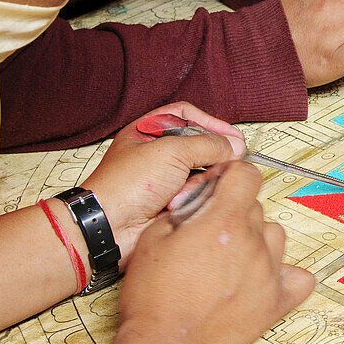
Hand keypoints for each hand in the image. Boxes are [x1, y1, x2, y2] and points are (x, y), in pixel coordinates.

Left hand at [80, 103, 245, 264]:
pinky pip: (197, 194)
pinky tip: (184, 203)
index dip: (211, 123)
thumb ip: (208, 144)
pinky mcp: (172, 202)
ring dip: (200, 180)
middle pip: (199, 146)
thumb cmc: (126, 185)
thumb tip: (233, 146)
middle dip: (211, 156)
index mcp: (148, 132)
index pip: (188, 116)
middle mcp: (157, 154)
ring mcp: (165, 179)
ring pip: (202, 172)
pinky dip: (195, 197)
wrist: (110, 227)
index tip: (232, 136)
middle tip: (228, 162)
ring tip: (193, 188)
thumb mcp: (171, 151)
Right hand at [101, 162, 314, 343]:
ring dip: (256, 238)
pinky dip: (286, 274)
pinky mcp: (275, 302)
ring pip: (275, 235)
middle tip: (210, 232)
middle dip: (233, 211)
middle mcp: (253, 243)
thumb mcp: (153, 240)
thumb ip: (182, 210)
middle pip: (256, 207)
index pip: (247, 175)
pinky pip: (299, 278)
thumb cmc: (154, 301)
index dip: (231, 176)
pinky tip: (265, 276)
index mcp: (224, 222)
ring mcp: (268, 272)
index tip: (221, 186)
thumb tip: (199, 200)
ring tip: (232, 256)